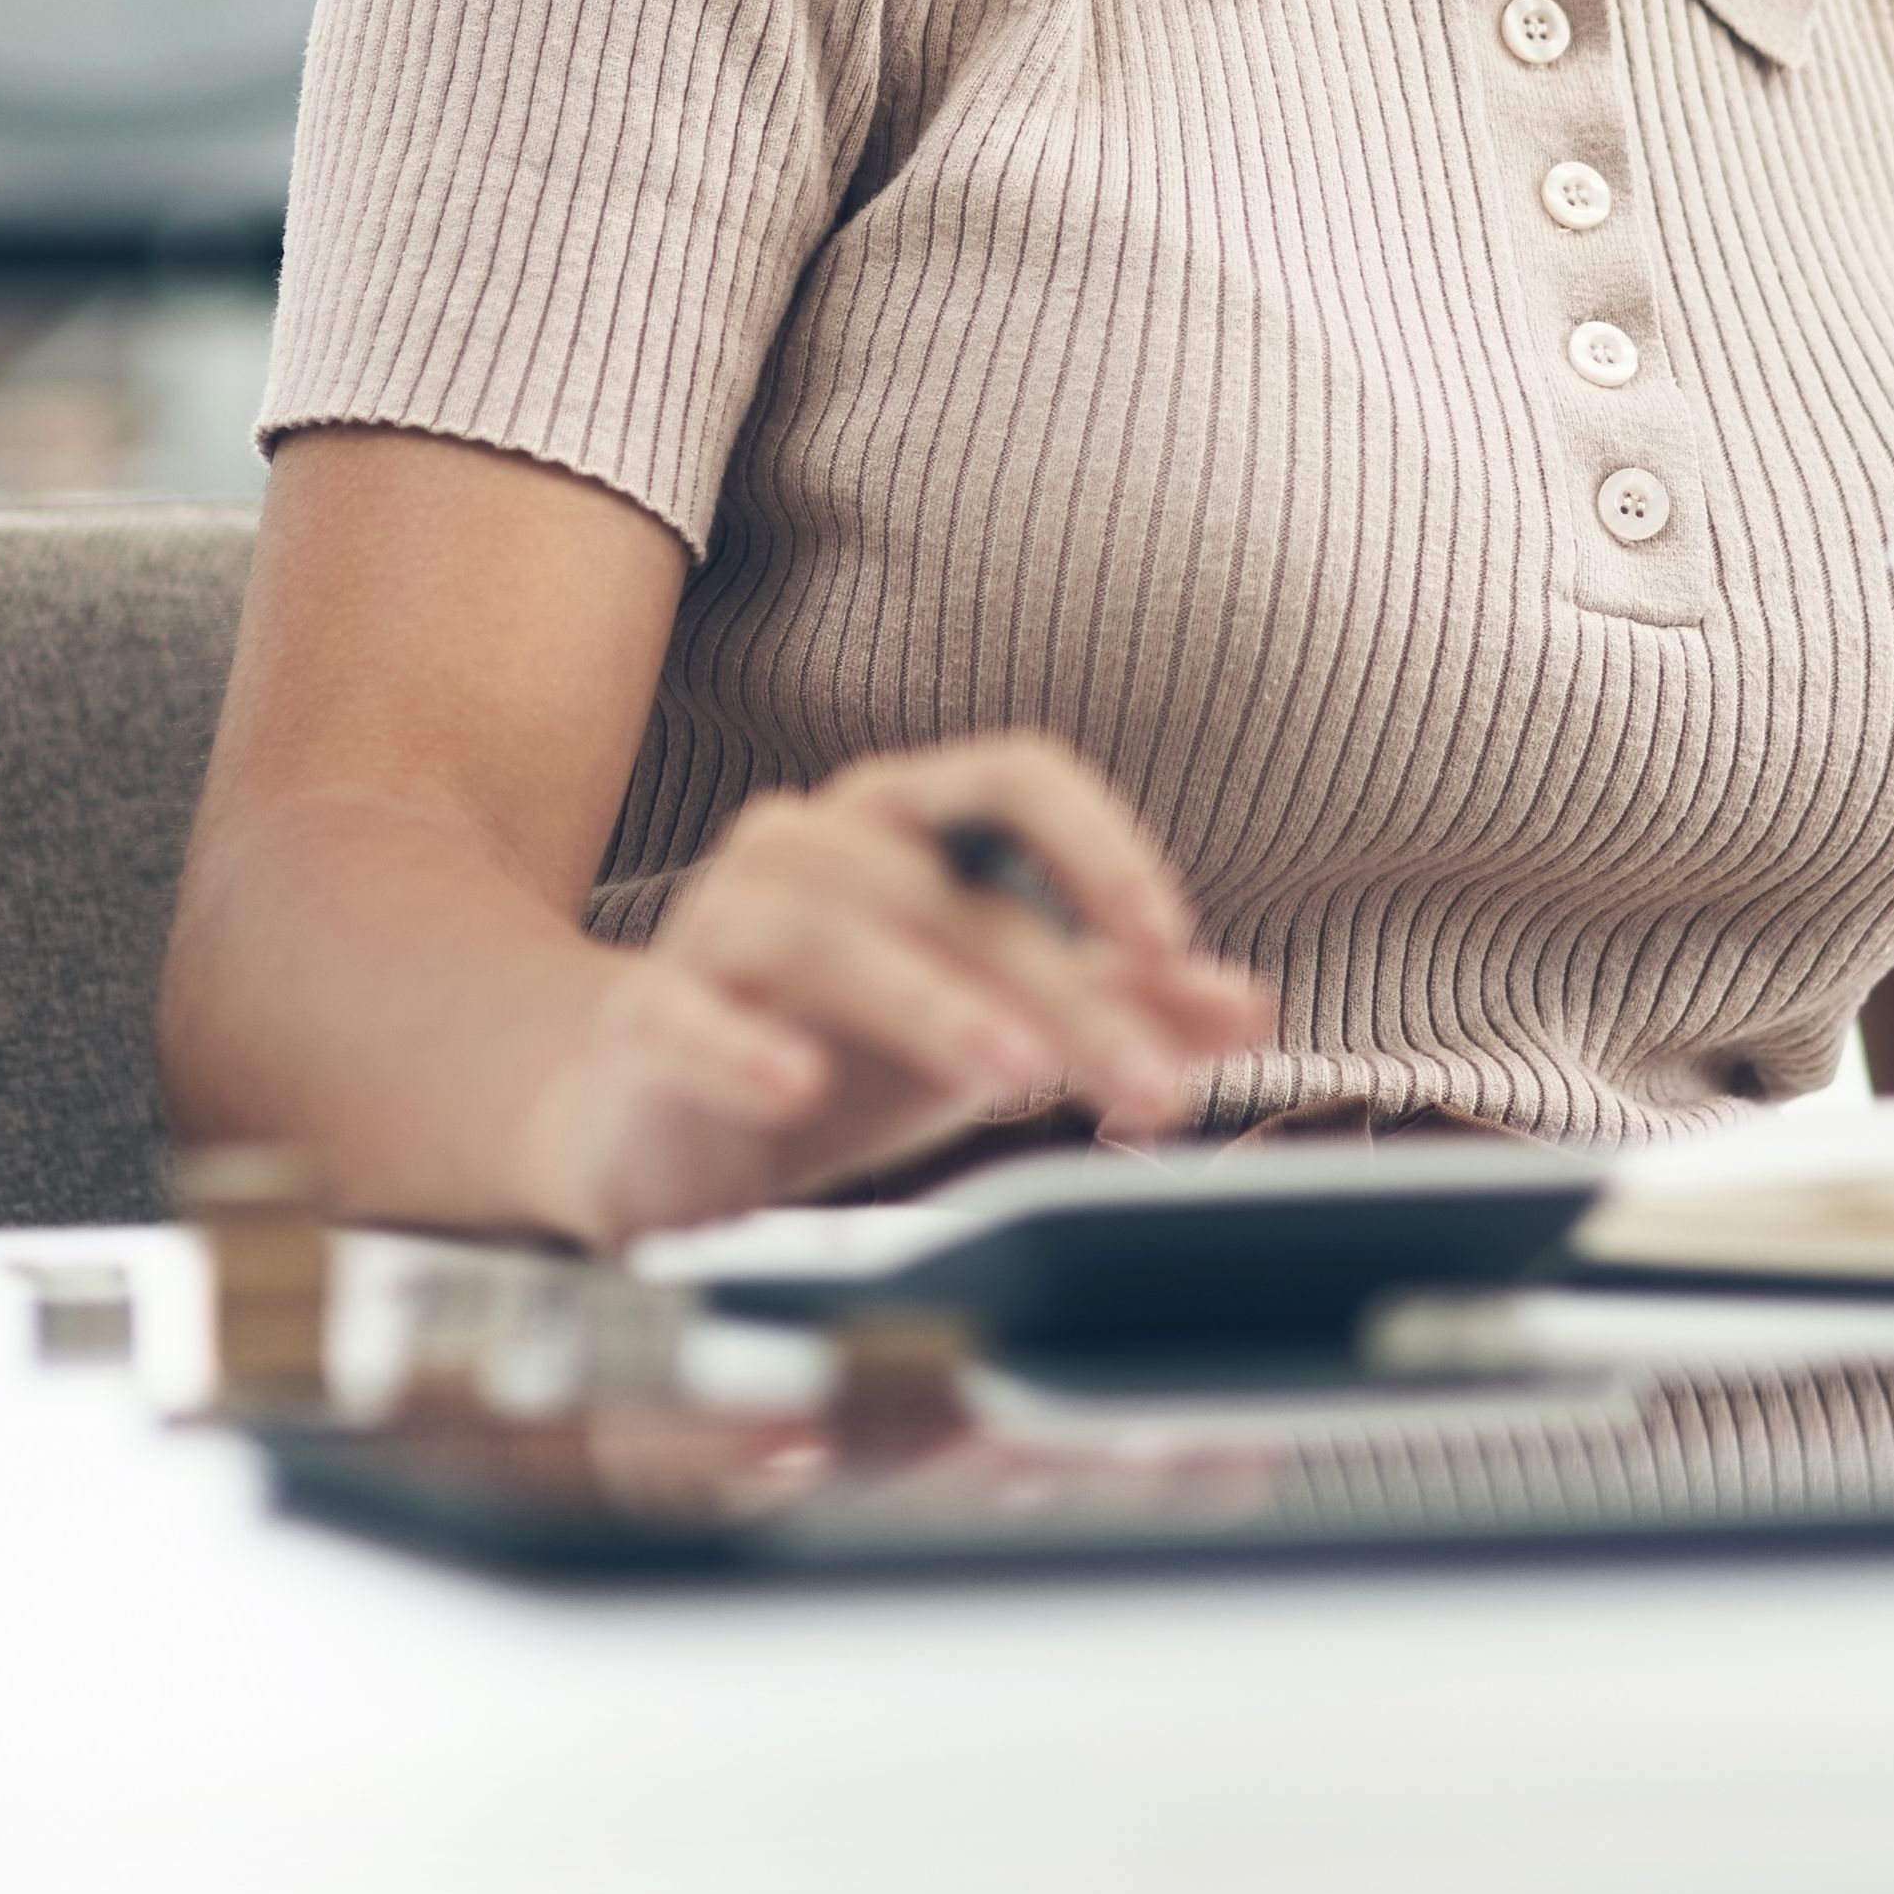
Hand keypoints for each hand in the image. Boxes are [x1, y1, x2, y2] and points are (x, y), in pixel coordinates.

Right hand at [518, 731, 1277, 1243]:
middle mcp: (812, 844)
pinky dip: (746, 1046)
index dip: (1100, 845)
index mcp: (906, 824)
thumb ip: (1115, 1003)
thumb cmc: (837, 1045)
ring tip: (1013, 1074)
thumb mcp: (996, 1024)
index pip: (1015, 775)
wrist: (651, 1118)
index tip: (1172, 940)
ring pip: (829, 930)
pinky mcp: (647, 1018)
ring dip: (932, 1002)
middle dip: (1064, 992)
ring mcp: (718, 923)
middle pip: (949, 888)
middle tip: (1143, 1089)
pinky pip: (689, 1010)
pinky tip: (802, 1089)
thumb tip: (1246, 1003)